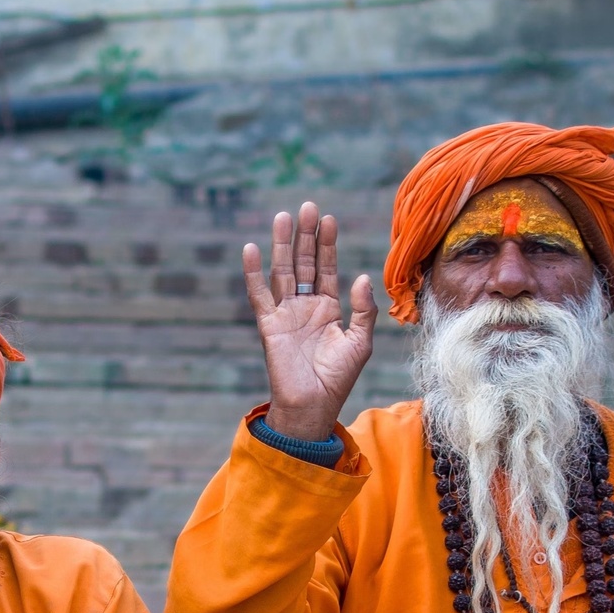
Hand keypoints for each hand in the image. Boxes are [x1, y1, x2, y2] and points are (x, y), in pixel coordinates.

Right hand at [242, 202, 376, 442]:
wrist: (313, 405)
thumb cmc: (338, 378)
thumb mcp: (360, 342)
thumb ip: (362, 310)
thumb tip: (360, 277)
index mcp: (328, 308)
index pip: (326, 268)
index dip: (327, 245)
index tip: (328, 219)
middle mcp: (305, 306)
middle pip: (303, 263)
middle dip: (306, 236)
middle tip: (307, 207)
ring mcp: (286, 314)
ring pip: (282, 272)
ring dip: (283, 245)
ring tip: (284, 217)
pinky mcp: (269, 325)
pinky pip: (259, 294)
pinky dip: (253, 273)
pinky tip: (251, 249)